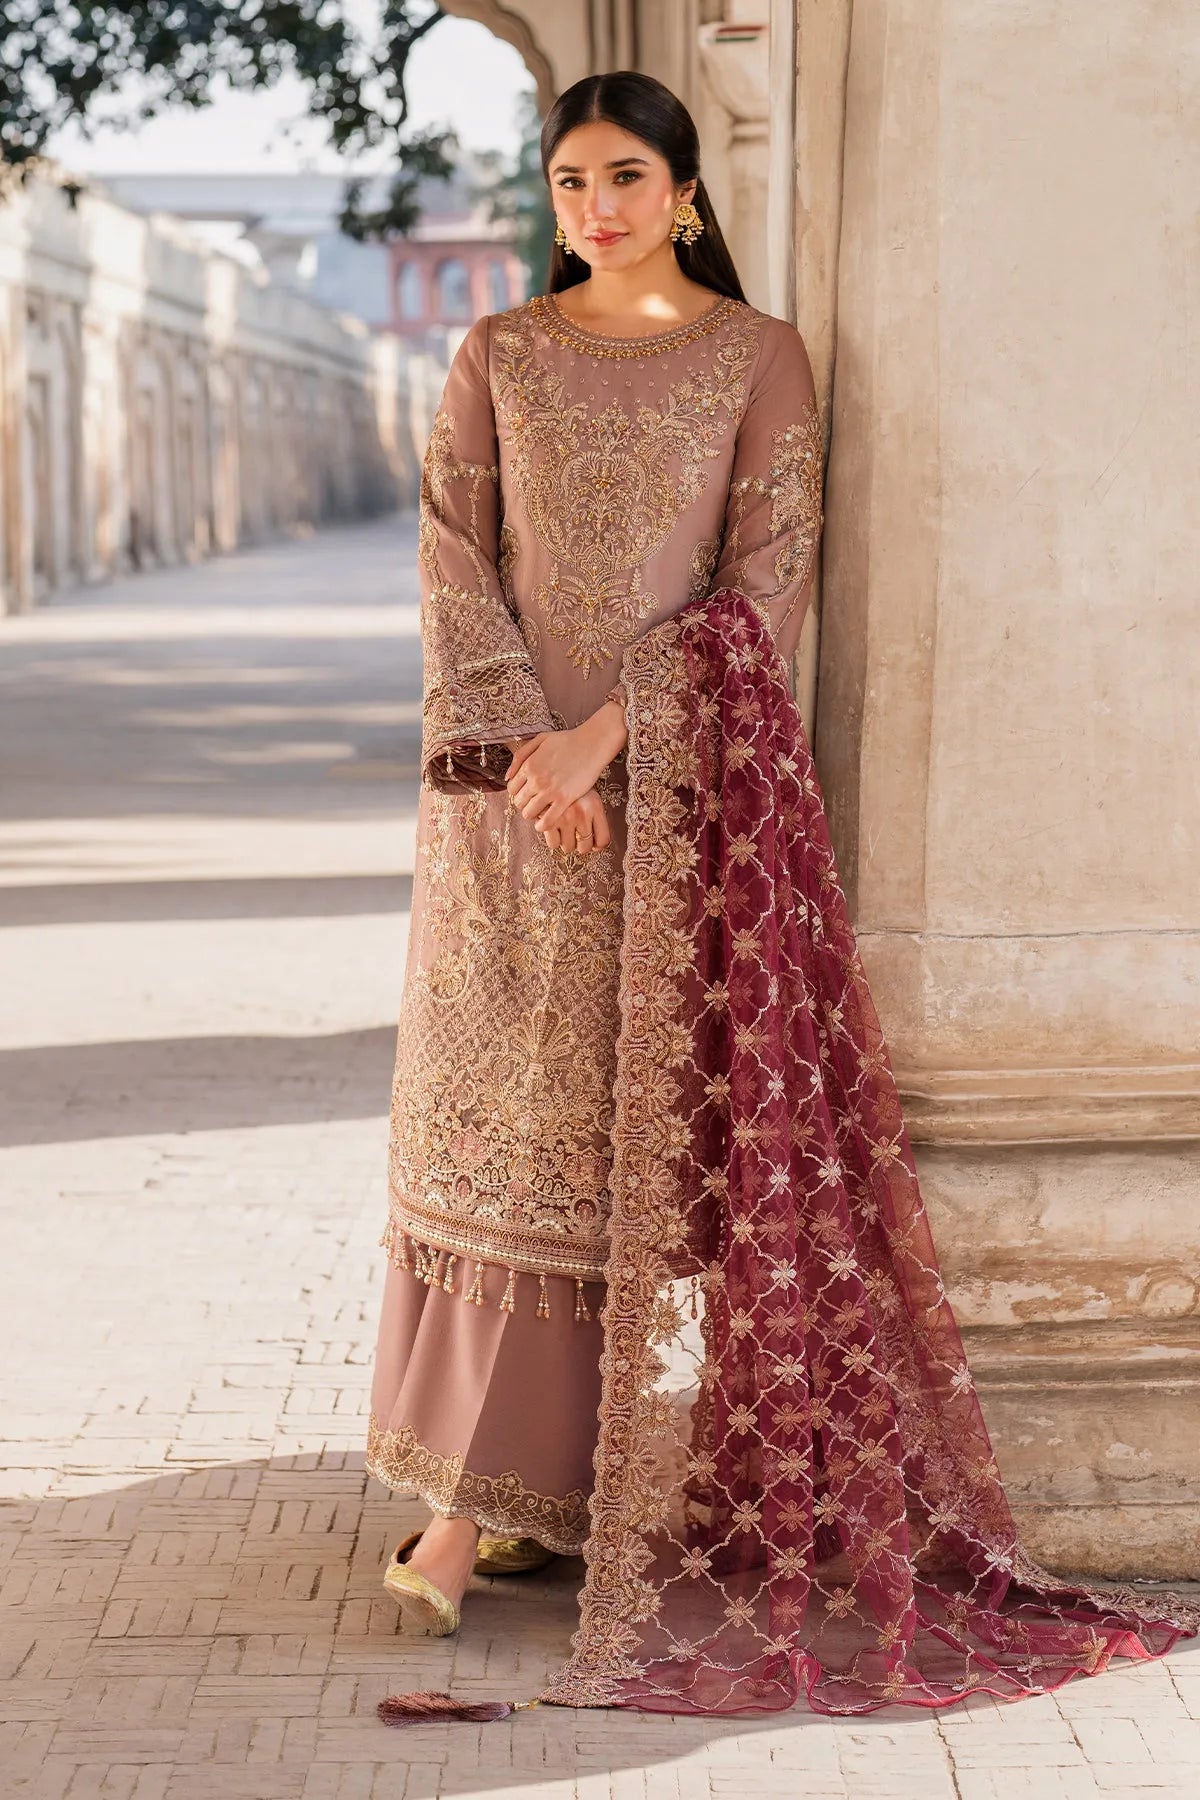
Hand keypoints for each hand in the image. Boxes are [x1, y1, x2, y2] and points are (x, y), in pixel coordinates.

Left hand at [505, 703, 626, 831]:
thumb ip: (521, 756)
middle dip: (524, 804)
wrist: (592, 744)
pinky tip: (544, 824)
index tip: (526, 794)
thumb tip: (507, 777)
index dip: (518, 793)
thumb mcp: (540, 739)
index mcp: (529, 765)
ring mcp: (550, 790)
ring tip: (540, 812)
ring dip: (532, 815)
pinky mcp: (565, 799)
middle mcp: (536, 779)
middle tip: (534, 803)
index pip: (512, 789)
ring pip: (529, 813)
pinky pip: (547, 820)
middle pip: (518, 802)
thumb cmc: (568, 740)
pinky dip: (543, 826)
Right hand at [536, 789, 610, 855]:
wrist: (551, 770)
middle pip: (585, 847)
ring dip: (565, 842)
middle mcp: (582, 813)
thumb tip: (596, 846)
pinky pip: (553, 843)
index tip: (592, 844)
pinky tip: (552, 828)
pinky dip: (552, 839)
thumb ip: (594, 815)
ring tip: (562, 829)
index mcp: (595, 806)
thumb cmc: (570, 783)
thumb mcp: (588, 793)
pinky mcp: (548, 820)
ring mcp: (565, 817)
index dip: (597, 845)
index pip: (603, 839)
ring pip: (568, 847)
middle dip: (579, 844)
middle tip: (575, 835)